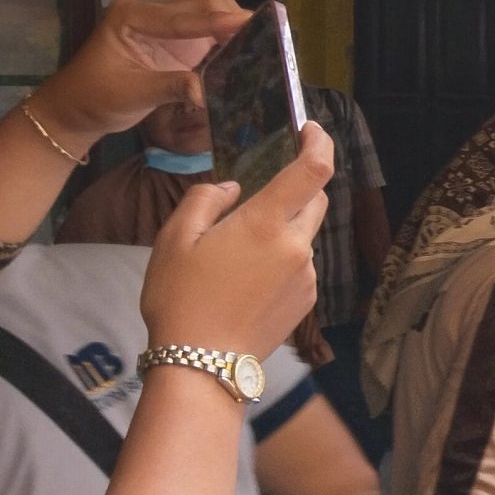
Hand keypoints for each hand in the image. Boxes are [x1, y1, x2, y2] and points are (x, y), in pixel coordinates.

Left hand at [28, 0, 249, 147]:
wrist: (75, 111)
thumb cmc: (94, 99)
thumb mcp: (132, 95)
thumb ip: (172, 87)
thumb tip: (208, 93)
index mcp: (133, 16)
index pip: (186, 16)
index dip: (221, 21)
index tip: (253, 22)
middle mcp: (152, 14)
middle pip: (204, 7)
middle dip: (236, 20)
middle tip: (271, 35)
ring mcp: (166, 28)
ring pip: (211, 18)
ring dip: (236, 31)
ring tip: (267, 42)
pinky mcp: (176, 44)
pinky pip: (209, 36)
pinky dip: (229, 44)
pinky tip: (248, 53)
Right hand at [140, 123, 333, 358]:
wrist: (202, 366)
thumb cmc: (181, 299)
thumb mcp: (174, 240)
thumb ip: (204, 200)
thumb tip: (233, 188)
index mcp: (266, 224)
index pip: (314, 170)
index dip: (320, 142)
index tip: (310, 128)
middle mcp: (297, 246)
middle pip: (314, 201)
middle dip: (295, 190)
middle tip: (257, 200)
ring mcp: (307, 275)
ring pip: (303, 236)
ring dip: (281, 231)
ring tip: (235, 255)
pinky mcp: (306, 299)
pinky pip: (300, 265)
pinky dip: (281, 260)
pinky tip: (245, 282)